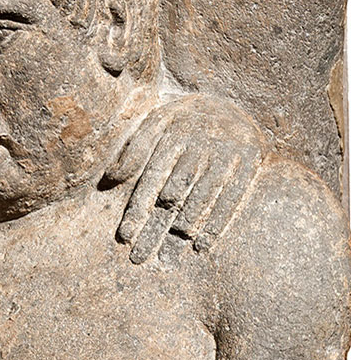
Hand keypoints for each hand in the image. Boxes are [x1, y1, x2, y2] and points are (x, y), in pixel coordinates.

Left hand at [106, 94, 265, 263]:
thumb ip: (133, 150)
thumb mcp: (156, 123)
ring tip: (167, 257)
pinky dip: (217, 224)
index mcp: (172, 136)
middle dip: (155, 228)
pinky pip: (232, 198)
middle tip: (141, 257)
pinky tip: (201, 246)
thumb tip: (109, 178)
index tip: (125, 236)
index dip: (137, 209)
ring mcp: (225, 153)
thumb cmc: (182, 120)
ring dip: (183, 231)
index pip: (150, 179)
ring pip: (200, 199)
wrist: (229, 102)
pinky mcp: (249, 160)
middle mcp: (198, 145)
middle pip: (173, 194)